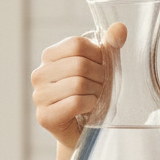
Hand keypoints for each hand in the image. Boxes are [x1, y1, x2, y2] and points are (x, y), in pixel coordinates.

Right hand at [31, 22, 125, 147]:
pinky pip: (76, 103)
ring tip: (97, 99)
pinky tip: (90, 110)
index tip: (103, 68)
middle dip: (100, 77)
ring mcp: (39, 96)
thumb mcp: (103, 68)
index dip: (98, 56)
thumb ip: (110, 46)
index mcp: (49, 56)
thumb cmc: (94, 96)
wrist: (86, 132)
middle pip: (79, 65)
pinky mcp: (45, 116)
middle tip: (103, 88)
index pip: (77, 44)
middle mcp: (39, 74)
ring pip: (78, 84)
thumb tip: (120, 28)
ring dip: (97, 93)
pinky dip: (91, 105)